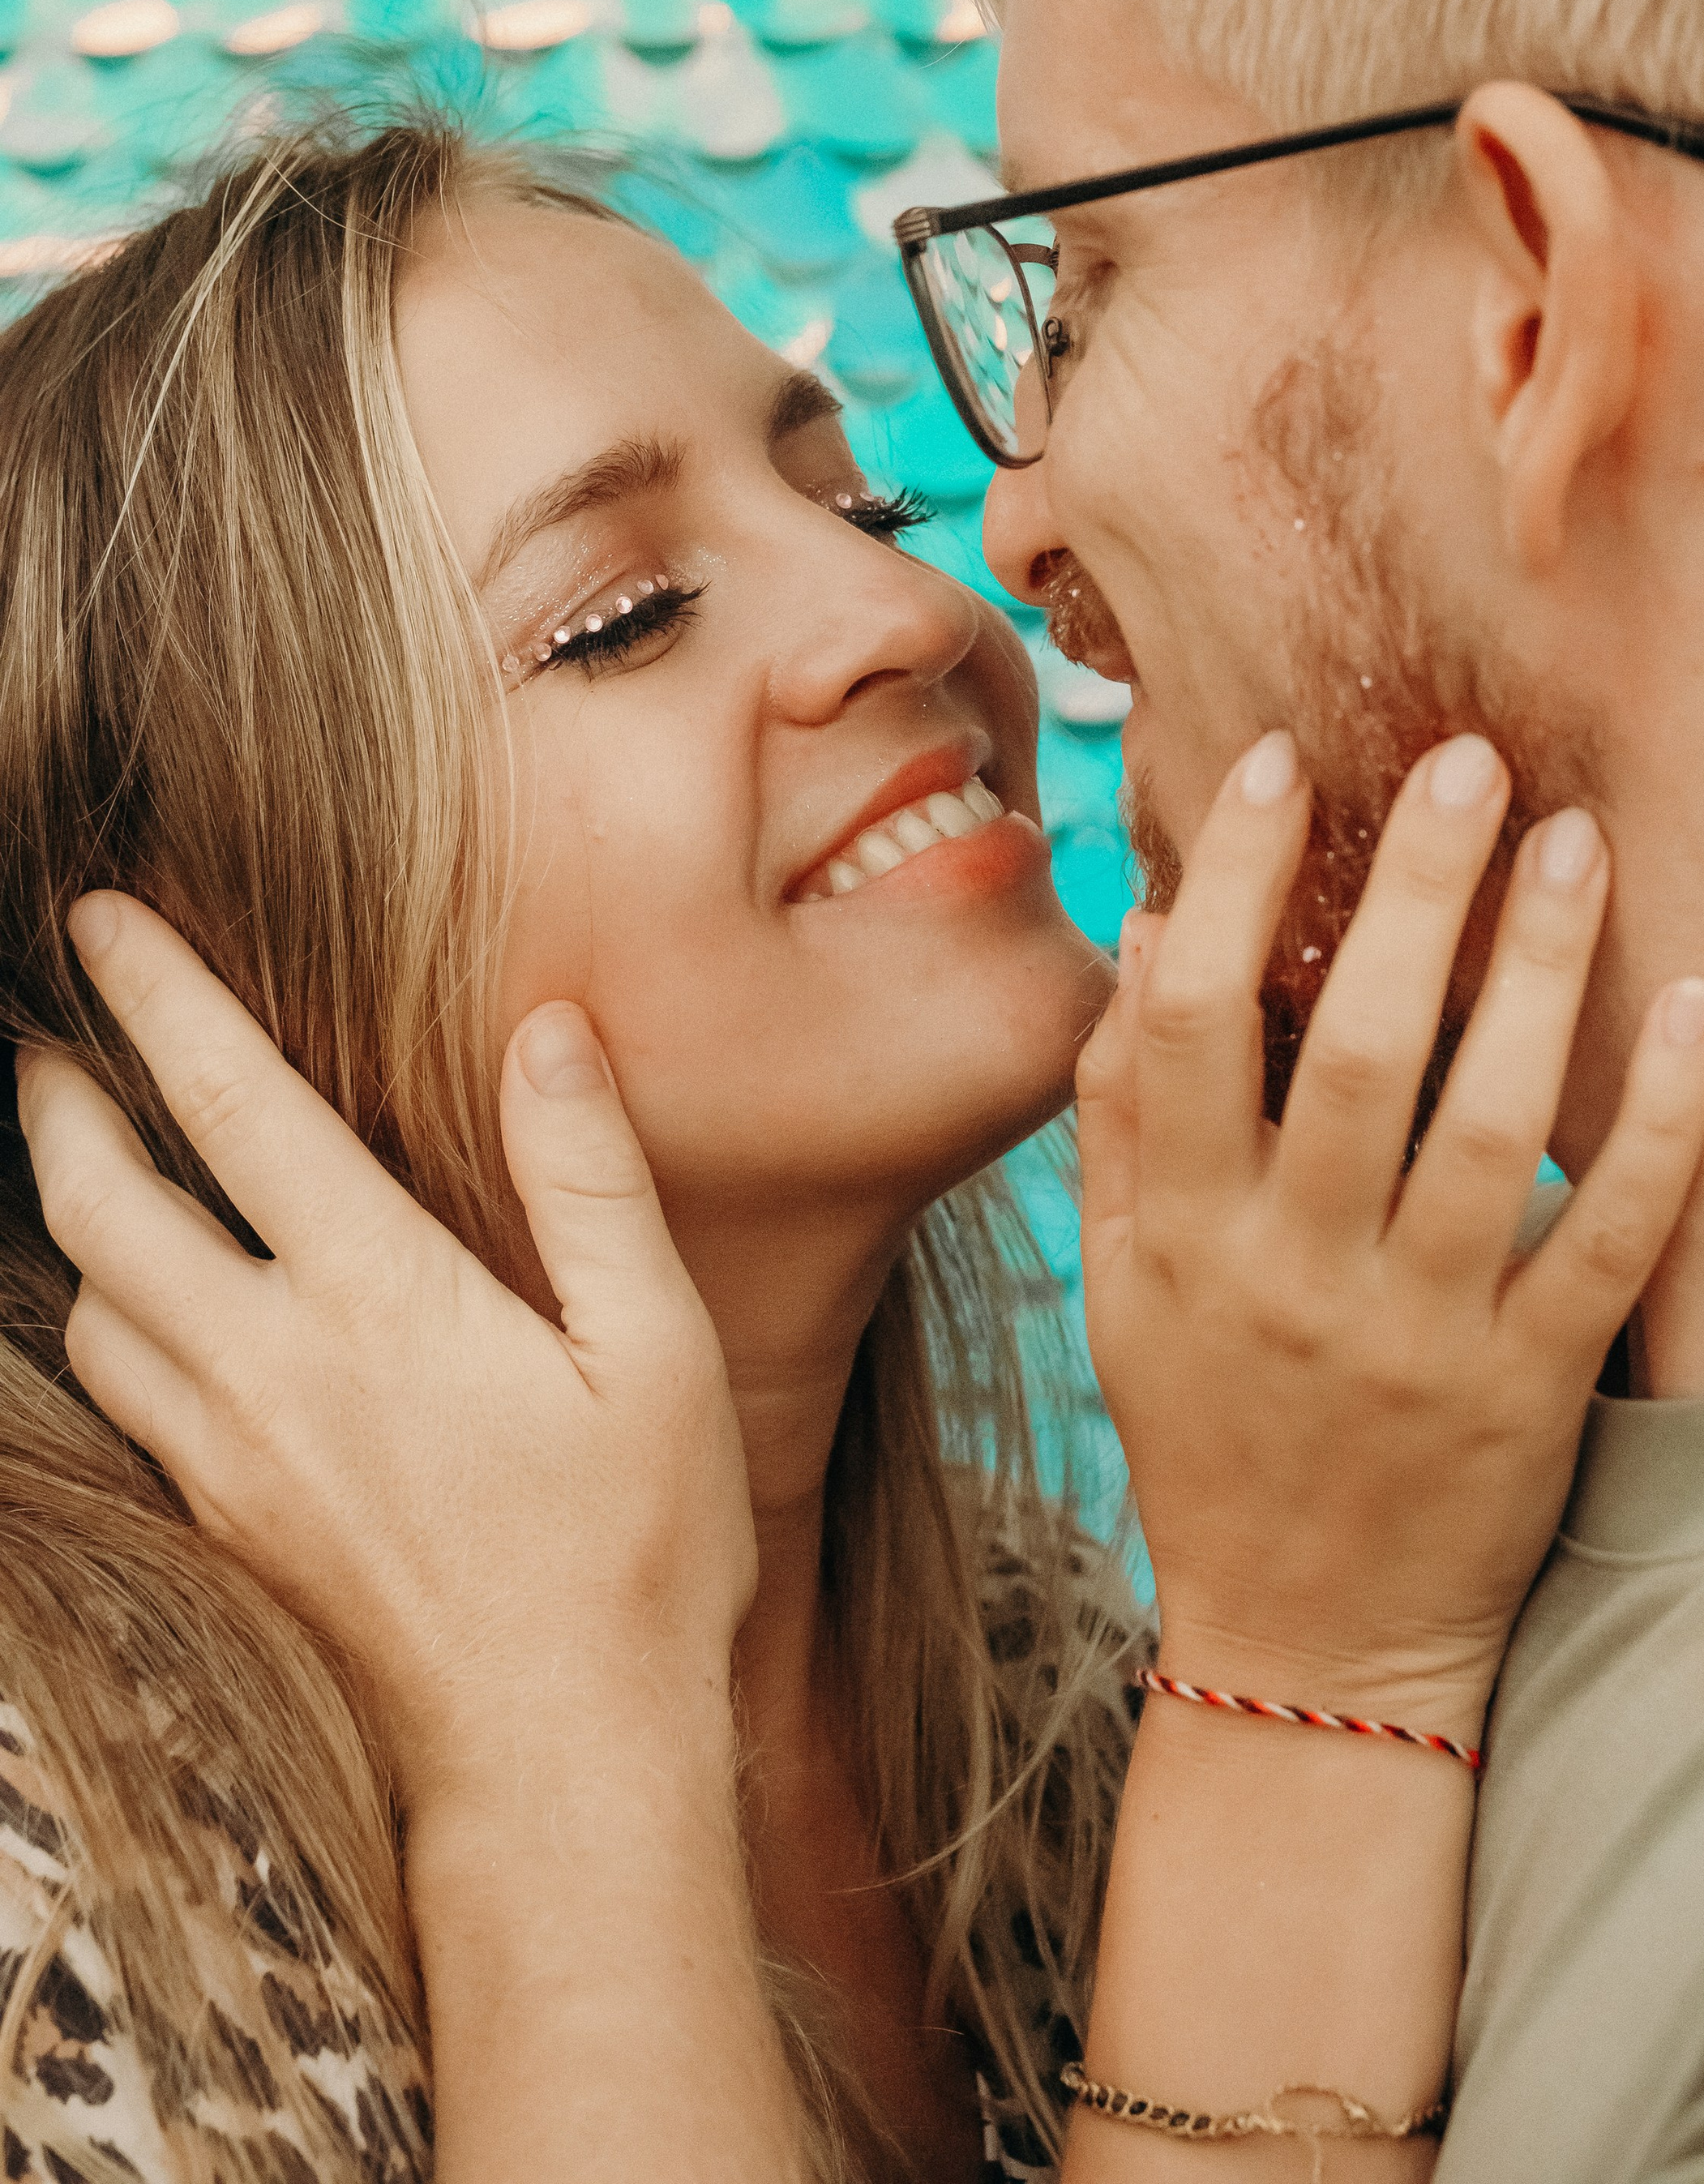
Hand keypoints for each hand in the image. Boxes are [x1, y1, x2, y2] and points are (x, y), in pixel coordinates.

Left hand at [20, 892, 755, 1815]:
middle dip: (56, 1099)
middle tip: (42, 1029)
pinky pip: (116, 1398)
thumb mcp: (661, 1348)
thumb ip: (592, 1178)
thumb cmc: (636, 1553)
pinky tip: (132, 1309)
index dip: (159, 998)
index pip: (234, 1107)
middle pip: (104, 1203)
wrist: (559, 1767)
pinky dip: (98, 1321)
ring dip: (67, 1213)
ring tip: (75, 1154)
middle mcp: (273, 1371)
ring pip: (88, 1307)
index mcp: (381, 1301)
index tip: (103, 917)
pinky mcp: (222, 1530)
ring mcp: (231, 1461)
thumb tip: (549, 1029)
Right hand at [1076, 731, 1703, 1739]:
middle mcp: (1295, 1276)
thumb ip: (1119, 1119)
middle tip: (1467, 762)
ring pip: (1489, 1125)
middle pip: (1354, 1049)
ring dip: (1538, 970)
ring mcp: (1421, 1334)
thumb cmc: (1208, 1439)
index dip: (1224, 879)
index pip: (1188, 1020)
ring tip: (1576, 843)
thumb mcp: (1124, 1291)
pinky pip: (1609, 1236)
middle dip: (1409, 892)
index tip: (1275, 760)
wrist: (1306, 1651)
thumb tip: (1141, 933)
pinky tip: (1699, 1006)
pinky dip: (1665, 1122)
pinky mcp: (1533, 1387)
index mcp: (1184, 1237)